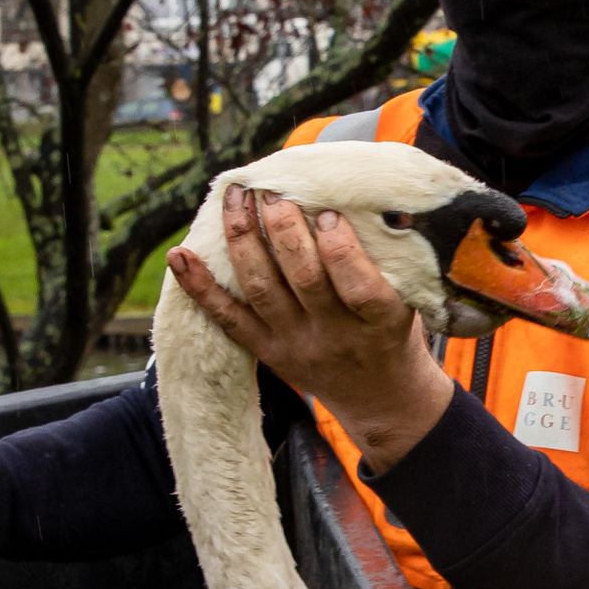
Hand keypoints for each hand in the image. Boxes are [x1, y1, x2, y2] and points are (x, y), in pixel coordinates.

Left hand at [167, 184, 453, 471]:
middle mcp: (335, 336)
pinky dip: (200, 287)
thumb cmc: (392, 331)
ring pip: (261, 290)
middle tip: (273, 193)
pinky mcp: (267, 352)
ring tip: (237, 199)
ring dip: (244, 240)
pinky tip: (179, 255)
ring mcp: (295, 345)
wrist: (378, 395)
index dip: (341, 249)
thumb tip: (377, 201)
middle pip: (303, 281)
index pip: (359, 286)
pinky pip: (227, 319)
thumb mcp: (409, 300)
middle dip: (284, 230)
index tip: (329, 213)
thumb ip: (393, 259)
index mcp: (379, 322)